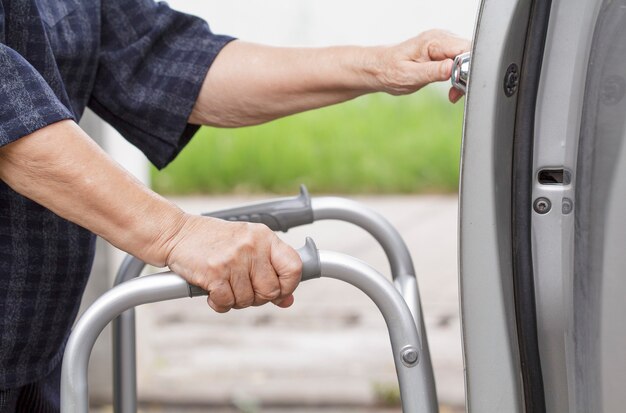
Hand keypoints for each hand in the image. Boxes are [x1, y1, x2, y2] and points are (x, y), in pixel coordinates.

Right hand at [163, 214, 301, 312]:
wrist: (176, 233)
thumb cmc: (213, 241)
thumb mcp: (247, 246)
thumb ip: (269, 270)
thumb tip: (287, 300)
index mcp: (265, 237)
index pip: (294, 267)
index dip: (289, 285)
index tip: (279, 290)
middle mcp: (252, 246)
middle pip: (271, 290)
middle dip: (257, 297)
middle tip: (242, 289)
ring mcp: (233, 260)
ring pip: (247, 300)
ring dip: (235, 300)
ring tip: (225, 285)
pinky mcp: (214, 273)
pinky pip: (226, 303)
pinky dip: (219, 303)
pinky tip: (213, 291)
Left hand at [371, 30, 470, 102]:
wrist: (379, 68)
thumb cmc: (389, 71)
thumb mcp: (409, 76)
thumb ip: (433, 72)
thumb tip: (453, 68)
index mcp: (434, 41)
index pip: (465, 48)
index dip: (468, 67)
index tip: (459, 83)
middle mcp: (441, 38)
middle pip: (470, 52)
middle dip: (468, 74)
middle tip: (456, 92)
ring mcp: (443, 43)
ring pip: (468, 58)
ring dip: (464, 77)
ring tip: (453, 92)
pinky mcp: (443, 51)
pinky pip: (461, 61)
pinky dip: (460, 76)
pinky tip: (452, 87)